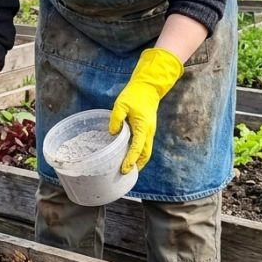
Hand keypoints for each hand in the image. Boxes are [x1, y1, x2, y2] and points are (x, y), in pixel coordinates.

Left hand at [109, 47, 183, 173]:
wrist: (148, 87)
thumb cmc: (134, 95)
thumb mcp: (121, 104)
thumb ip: (116, 118)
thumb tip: (111, 133)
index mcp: (143, 127)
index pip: (137, 148)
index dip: (130, 160)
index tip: (124, 170)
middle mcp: (148, 132)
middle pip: (145, 154)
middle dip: (137, 165)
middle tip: (126, 174)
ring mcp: (149, 131)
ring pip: (146, 150)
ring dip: (139, 161)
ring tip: (127, 168)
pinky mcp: (147, 129)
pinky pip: (144, 144)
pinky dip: (139, 153)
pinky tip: (129, 155)